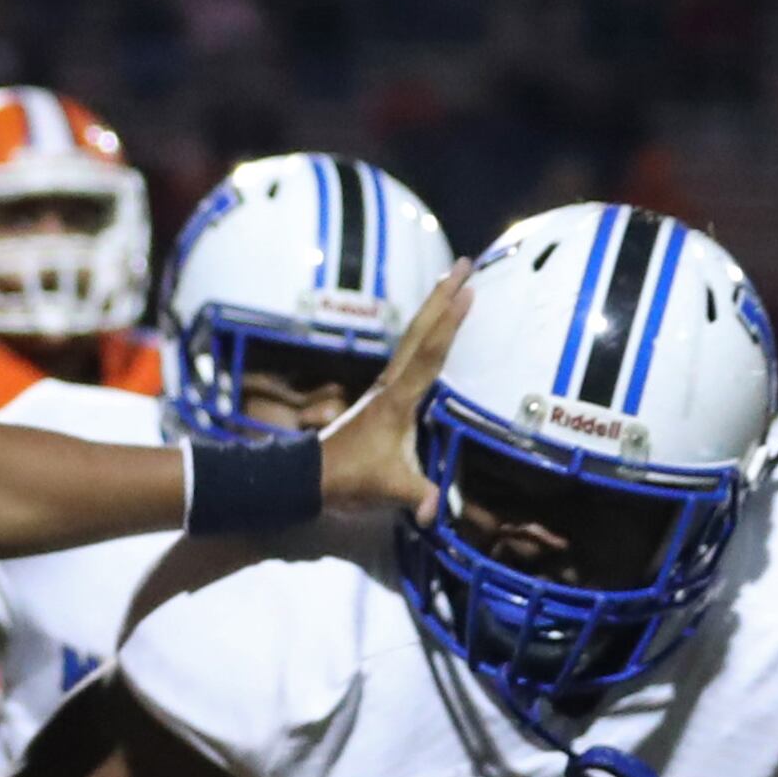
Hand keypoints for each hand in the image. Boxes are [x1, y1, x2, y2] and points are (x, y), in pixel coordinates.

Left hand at [313, 267, 472, 523]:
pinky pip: (410, 354)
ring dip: (433, 309)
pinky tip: (434, 329)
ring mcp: (385, 388)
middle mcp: (391, 385)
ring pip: (413, 338)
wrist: (309, 478)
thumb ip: (415, 496)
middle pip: (419, 331)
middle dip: (442, 296)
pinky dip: (426, 334)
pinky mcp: (383, 397)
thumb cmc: (349, 478)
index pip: (429, 355)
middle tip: (465, 263)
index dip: (449, 324)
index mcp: (397, 400)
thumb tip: (433, 513)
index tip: (468, 291)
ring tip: (453, 282)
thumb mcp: (387, 488)